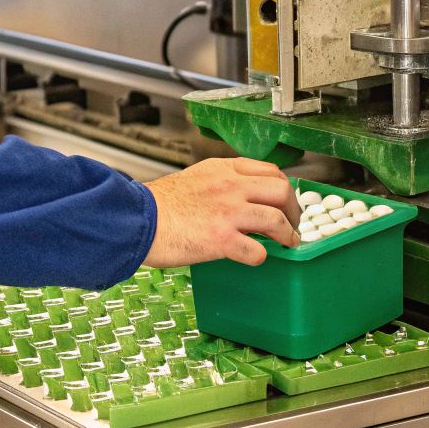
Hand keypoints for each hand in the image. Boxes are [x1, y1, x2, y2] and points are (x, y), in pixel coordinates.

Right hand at [141, 158, 300, 267]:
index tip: (284, 201)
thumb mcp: (193, 179)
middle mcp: (229, 187)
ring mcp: (227, 212)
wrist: (135, 218)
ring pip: (277, 219)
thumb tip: (239, 199)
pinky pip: (257, 250)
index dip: (283, 188)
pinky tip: (255, 258)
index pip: (269, 171)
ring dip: (287, 234)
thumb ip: (219, 184)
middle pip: (281, 191)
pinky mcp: (220, 239)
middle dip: (294, 210)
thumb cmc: (157, 204)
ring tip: (287, 243)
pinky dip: (260, 256)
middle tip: (293, 224)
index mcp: (222, 170)